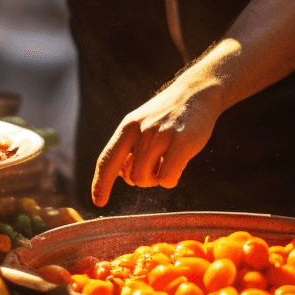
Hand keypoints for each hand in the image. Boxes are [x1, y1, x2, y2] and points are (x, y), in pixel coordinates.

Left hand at [90, 79, 223, 207]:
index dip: (101, 184)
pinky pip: (167, 178)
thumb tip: (122, 176)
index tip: (98, 202)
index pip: (107, 160)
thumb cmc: (166, 115)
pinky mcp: (182, 142)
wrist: (196, 92)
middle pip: (130, 176)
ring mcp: (161, 136)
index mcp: (127, 128)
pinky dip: (170, 180)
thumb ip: (129, 148)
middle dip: (142, 180)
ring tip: (166, 165)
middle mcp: (141, 131)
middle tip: (155, 168)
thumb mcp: (140, 125)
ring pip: (146, 178)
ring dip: (156, 180)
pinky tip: (178, 167)